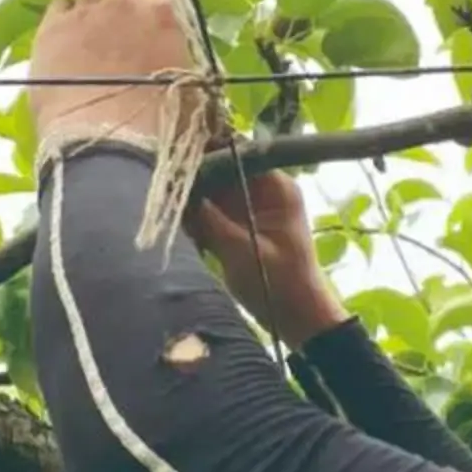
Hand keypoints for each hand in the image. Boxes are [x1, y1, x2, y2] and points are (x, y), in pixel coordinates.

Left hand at [28, 0, 198, 143]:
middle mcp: (126, 2)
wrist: (106, 142)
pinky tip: (67, 32)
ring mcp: (86, 11)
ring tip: (91, 21)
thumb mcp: (191, 90)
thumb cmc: (159, 125)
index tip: (156, 0)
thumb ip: (186, 61)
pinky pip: (59, 3)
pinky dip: (65, 12)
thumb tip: (187, 63)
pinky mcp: (52, 27)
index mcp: (166, 15)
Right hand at [189, 171, 347, 349]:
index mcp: (276, 187)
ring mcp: (251, 206)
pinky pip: (212, 212)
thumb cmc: (278, 285)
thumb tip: (178, 191)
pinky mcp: (240, 224)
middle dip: (197, 185)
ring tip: (187, 228)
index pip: (238, 153)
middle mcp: (264, 190)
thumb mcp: (241, 251)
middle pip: (221, 170)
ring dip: (195, 207)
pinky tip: (194, 240)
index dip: (208, 156)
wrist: (296, 318)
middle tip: (174, 202)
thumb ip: (210, 219)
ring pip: (212, 192)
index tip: (180, 168)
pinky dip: (200, 223)